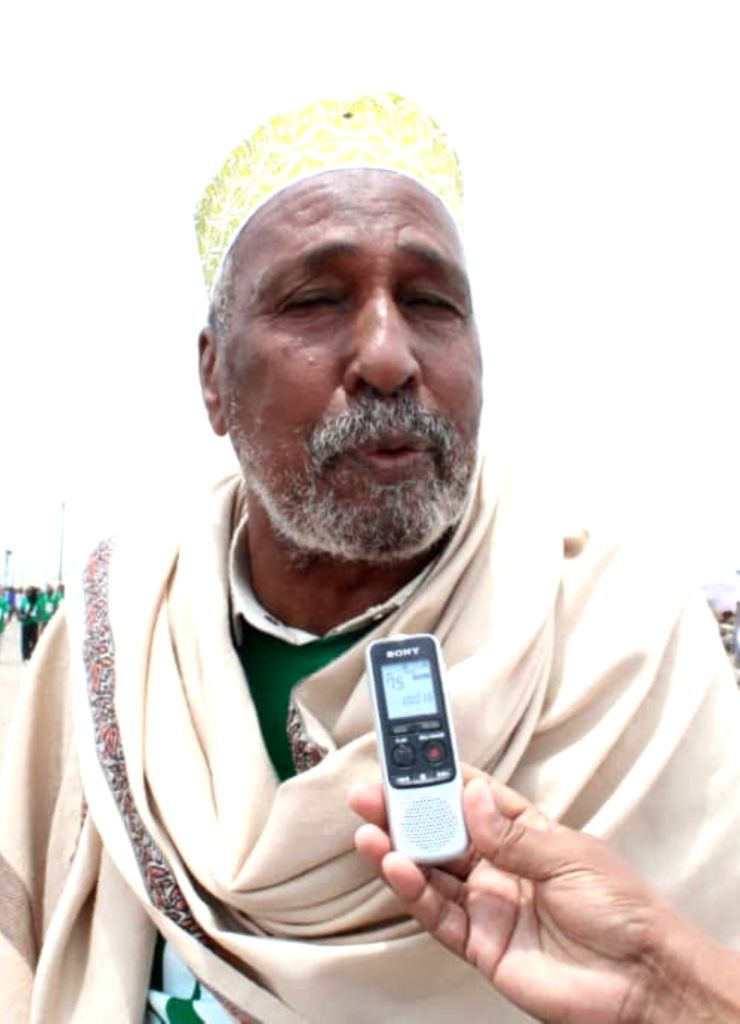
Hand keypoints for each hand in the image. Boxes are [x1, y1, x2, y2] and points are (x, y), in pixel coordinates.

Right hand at [349, 774, 692, 1023]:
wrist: (642, 981)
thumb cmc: (622, 910)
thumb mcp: (570, 857)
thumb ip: (513, 834)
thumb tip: (472, 795)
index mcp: (527, 835)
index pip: (475, 798)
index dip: (442, 778)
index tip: (410, 756)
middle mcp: (500, 867)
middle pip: (442, 833)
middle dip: (406, 812)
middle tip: (371, 793)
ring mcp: (488, 905)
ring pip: (431, 872)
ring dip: (399, 850)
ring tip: (370, 830)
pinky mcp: (481, 945)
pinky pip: (438, 915)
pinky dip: (414, 892)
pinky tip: (396, 867)